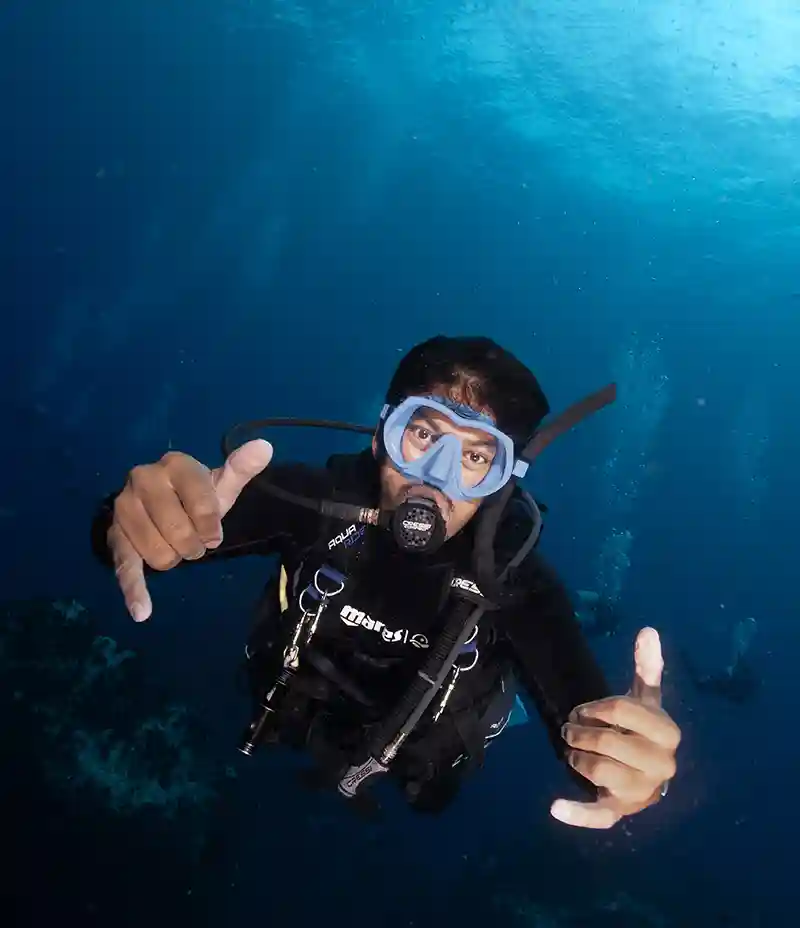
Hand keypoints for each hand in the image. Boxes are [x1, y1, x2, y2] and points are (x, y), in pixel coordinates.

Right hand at [109, 439, 272, 621]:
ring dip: (173, 558)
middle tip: (193, 542)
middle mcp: (143, 478)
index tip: (214, 533)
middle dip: (192, 544)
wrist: (156, 502)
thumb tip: (265, 447)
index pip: (202, 504)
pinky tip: (142, 611)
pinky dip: (134, 591)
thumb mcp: (219, 484)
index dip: (212, 526)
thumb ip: (241, 468)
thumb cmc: (195, 495)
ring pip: (157, 552)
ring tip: (174, 546)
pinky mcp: (113, 535)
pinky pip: (124, 566)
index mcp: (175, 464)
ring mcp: (124, 507)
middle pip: (178, 530)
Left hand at [550, 626, 679, 828]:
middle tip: (569, 727)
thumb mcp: (646, 699)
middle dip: (580, 731)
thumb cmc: (643, 731)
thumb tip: (648, 630)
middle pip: (607, 741)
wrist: (648, 774)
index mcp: (668, 733)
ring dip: (576, 756)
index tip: (584, 709)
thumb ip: (647, 668)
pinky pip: (600, 815)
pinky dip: (577, 813)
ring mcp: (642, 791)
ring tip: (570, 749)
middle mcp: (661, 765)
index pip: (620, 709)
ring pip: (599, 770)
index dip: (594, 706)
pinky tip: (556, 807)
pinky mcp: (621, 811)